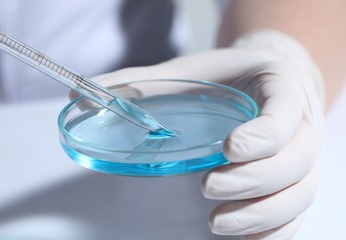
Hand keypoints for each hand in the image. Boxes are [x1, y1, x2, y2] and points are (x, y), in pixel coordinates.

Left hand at [81, 31, 323, 238]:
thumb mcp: (185, 71)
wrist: (258, 83)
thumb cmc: (222, 78)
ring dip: (262, 215)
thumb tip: (78, 93)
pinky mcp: (296, 182)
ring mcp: (302, 157)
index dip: (263, 135)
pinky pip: (296, 216)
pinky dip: (272, 231)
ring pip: (300, 194)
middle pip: (296, 161)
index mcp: (281, 87)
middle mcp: (302, 124)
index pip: (286, 113)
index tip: (226, 149)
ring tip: (218, 222)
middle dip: (254, 181)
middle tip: (209, 186)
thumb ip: (136, 83)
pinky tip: (239, 233)